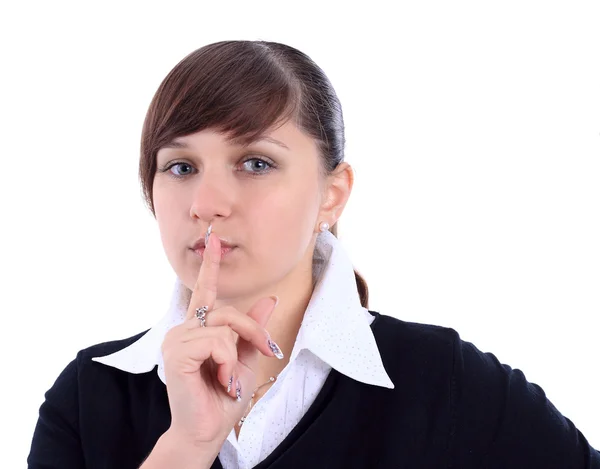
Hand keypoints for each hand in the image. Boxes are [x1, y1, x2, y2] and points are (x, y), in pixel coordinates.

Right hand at [160, 232, 280, 448]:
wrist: (208, 430)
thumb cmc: (223, 397)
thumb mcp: (246, 358)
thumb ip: (253, 329)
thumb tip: (270, 299)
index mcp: (199, 330)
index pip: (205, 292)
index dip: (211, 267)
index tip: (216, 240)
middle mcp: (184, 329)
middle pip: (228, 311)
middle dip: (253, 331)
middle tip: (266, 352)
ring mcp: (177, 340)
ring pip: (224, 326)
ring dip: (237, 355)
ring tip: (228, 379)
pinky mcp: (176, 353)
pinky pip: (216, 342)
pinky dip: (227, 362)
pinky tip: (220, 379)